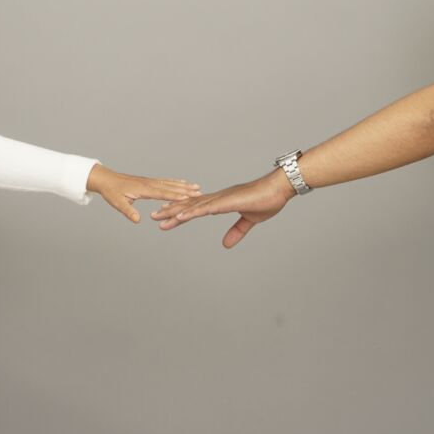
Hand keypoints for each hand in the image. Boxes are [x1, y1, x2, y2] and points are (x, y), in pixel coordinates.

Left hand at [86, 164, 200, 223]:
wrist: (106, 179)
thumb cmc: (111, 191)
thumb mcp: (118, 203)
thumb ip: (128, 211)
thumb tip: (137, 220)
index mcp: (143, 189)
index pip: (162, 193)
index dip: (175, 196)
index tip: (187, 197)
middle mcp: (149, 184)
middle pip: (170, 187)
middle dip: (185, 189)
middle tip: (199, 191)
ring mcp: (150, 181)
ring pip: (170, 183)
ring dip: (183, 185)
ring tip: (196, 186)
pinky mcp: (149, 181)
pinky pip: (165, 181)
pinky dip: (175, 182)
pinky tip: (182, 182)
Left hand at [151, 169, 294, 247]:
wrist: (279, 188)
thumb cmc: (267, 200)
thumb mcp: (249, 221)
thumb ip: (236, 232)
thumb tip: (225, 245)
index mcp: (221, 202)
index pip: (196, 208)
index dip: (181, 212)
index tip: (167, 216)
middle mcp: (217, 198)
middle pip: (189, 205)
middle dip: (171, 211)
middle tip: (154, 216)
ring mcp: (221, 199)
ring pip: (193, 206)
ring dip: (175, 212)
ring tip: (159, 217)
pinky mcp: (226, 202)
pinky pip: (205, 208)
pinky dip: (192, 212)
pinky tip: (180, 216)